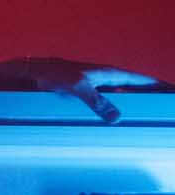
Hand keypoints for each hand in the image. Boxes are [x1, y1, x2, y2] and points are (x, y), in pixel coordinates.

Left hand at [22, 59, 170, 123]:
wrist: (33, 73)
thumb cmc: (54, 75)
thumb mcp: (78, 88)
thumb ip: (97, 101)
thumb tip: (116, 117)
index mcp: (111, 74)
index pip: (144, 81)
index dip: (161, 87)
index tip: (174, 93)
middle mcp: (108, 80)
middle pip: (138, 90)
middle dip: (153, 97)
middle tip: (166, 109)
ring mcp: (98, 88)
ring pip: (124, 98)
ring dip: (136, 105)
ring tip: (149, 117)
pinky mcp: (87, 96)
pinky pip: (108, 104)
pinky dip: (117, 111)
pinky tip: (119, 121)